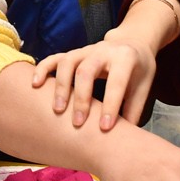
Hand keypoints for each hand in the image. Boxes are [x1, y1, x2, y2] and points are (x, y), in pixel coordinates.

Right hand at [31, 33, 154, 130]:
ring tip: (58, 110)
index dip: (110, 104)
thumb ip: (133, 108)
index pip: (116, 81)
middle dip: (81, 98)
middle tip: (78, 123)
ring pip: (67, 63)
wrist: (132, 43)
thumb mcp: (144, 85)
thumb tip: (124, 137)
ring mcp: (86, 50)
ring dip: (61, 87)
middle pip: (86, 71)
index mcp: (125, 58)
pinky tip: (35, 84)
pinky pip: (55, 58)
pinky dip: (43, 69)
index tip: (104, 128)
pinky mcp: (74, 52)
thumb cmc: (139, 69)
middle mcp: (103, 50)